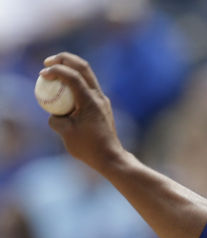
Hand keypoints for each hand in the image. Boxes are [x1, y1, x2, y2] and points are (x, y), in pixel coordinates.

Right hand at [40, 53, 123, 170]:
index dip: (56, 70)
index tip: (42, 75)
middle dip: (64, 59)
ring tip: (54, 72)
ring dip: (70, 69)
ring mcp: (102, 100)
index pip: (73, 76)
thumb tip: (53, 112)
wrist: (111, 157)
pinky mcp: (102, 106)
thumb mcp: (65, 133)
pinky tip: (63, 89)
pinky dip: (75, 82)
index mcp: (90, 101)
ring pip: (87, 75)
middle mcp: (99, 97)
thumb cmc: (88, 148)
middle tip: (48, 62)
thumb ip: (55, 119)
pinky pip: (87, 87)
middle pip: (83, 67)